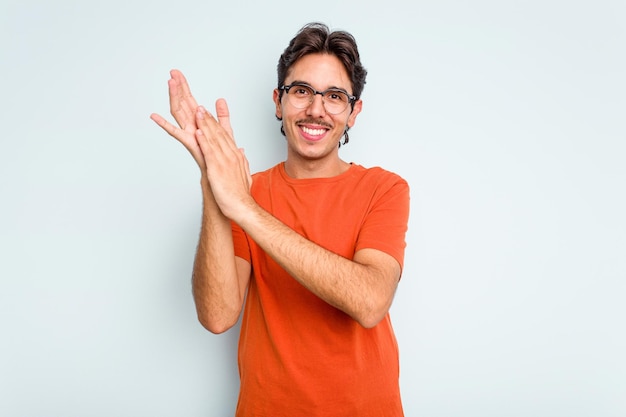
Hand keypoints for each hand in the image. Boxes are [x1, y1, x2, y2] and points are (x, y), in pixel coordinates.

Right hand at [150, 70, 234, 171]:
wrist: (219, 182)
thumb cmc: (219, 162)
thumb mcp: (224, 133)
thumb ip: (222, 117)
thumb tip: (221, 101)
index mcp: (199, 125)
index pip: (191, 102)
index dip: (184, 87)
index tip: (178, 74)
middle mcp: (191, 129)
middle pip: (183, 104)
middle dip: (178, 88)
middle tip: (172, 73)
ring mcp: (189, 136)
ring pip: (179, 113)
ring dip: (174, 98)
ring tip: (170, 83)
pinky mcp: (190, 145)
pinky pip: (176, 133)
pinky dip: (165, 125)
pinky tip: (154, 116)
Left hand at [194, 103, 252, 220]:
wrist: (242, 207)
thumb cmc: (240, 195)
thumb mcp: (244, 173)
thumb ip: (242, 160)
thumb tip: (242, 151)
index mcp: (236, 156)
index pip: (226, 135)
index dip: (217, 122)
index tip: (211, 111)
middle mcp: (231, 155)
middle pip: (219, 133)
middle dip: (208, 118)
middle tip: (201, 106)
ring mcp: (224, 161)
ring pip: (213, 138)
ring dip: (204, 124)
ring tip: (198, 112)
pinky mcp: (217, 168)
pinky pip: (209, 151)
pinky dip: (203, 140)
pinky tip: (198, 131)